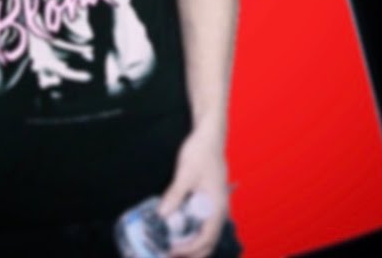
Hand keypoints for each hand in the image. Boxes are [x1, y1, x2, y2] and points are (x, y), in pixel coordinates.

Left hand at [158, 128, 228, 257]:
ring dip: (191, 243)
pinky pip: (202, 222)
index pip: (207, 237)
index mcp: (217, 205)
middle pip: (209, 240)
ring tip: (171, 245)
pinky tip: (176, 229)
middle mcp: (219, 209)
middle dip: (192, 252)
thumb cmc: (201, 151)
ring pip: (206, 233)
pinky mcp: (209, 200)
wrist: (209, 135)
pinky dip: (191, 231)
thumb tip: (162, 215)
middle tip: (170, 253)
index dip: (190, 248)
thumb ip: (175, 195)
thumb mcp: (185, 173)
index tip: (172, 250)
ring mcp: (215, 205)